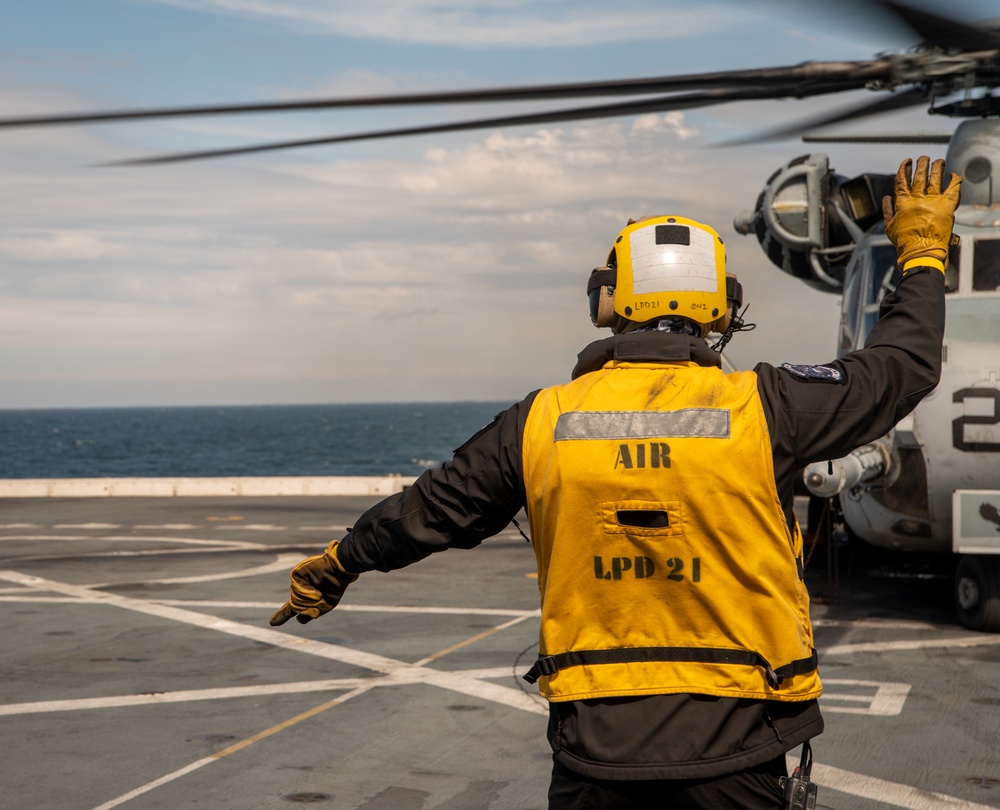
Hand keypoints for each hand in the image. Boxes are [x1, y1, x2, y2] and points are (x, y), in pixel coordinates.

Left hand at [270, 540, 357, 625]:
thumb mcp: (325, 606)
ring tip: (320, 594)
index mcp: (307, 598)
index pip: (292, 608)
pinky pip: (296, 588)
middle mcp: (300, 590)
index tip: (273, 623)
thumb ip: (309, 614)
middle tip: (319, 601)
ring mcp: (297, 582)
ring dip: (308, 601)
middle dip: (306, 608)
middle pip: (295, 607)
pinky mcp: (296, 574)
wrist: (339, 570)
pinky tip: (315, 590)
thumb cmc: (335, 586)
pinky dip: (306, 591)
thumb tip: (297, 618)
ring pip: (295, 599)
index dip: (282, 615)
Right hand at [882, 156, 961, 273]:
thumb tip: (886, 198)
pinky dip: (954, 179)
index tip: (906, 162)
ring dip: (937, 167)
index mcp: (902, 202)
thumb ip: (887, 211)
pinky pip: (953, 187)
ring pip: (936, 177)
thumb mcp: (889, 226)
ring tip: (938, 161)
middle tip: (923, 158)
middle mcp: (917, 198)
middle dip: (921, 164)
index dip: (903, 168)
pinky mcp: (947, 205)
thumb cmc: (904, 242)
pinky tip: (953, 175)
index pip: (902, 180)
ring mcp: (933, 200)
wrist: (920, 251)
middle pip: (919, 175)